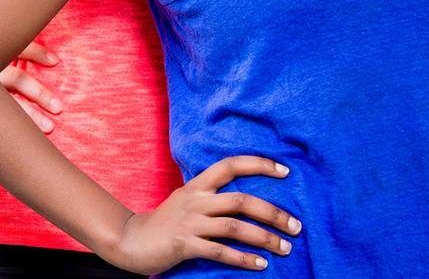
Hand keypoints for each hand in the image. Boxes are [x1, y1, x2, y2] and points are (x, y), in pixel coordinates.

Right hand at [0, 41, 63, 137]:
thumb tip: (21, 39)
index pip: (12, 46)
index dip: (35, 51)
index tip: (55, 61)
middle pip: (14, 77)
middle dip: (39, 92)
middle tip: (59, 106)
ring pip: (6, 102)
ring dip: (31, 115)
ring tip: (50, 127)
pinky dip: (13, 129)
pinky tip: (26, 138)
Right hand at [109, 155, 299, 271]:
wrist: (132, 240)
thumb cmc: (166, 222)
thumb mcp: (187, 200)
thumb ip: (211, 195)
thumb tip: (246, 197)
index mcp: (197, 186)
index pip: (230, 165)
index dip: (258, 164)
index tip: (285, 171)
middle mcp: (195, 200)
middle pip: (240, 199)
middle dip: (273, 213)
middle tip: (296, 226)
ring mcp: (189, 222)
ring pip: (235, 227)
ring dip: (264, 238)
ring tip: (285, 248)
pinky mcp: (184, 245)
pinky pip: (220, 251)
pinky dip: (243, 259)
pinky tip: (260, 264)